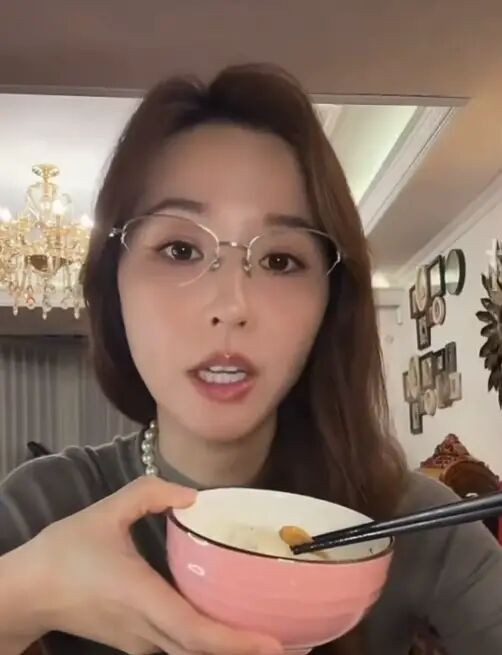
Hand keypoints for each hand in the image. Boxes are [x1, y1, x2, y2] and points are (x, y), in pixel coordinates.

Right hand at [26, 477, 282, 654]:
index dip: (235, 642)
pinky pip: (176, 649)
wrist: (27, 592)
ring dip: (225, 649)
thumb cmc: (65, 552)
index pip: (196, 630)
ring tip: (264, 637)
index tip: (273, 643)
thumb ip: (149, 494)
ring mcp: (139, 642)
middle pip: (201, 651)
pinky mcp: (133, 643)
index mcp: (141, 597)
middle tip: (288, 642)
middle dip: (243, 650)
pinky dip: (204, 645)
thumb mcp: (106, 511)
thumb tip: (194, 496)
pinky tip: (224, 629)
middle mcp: (145, 629)